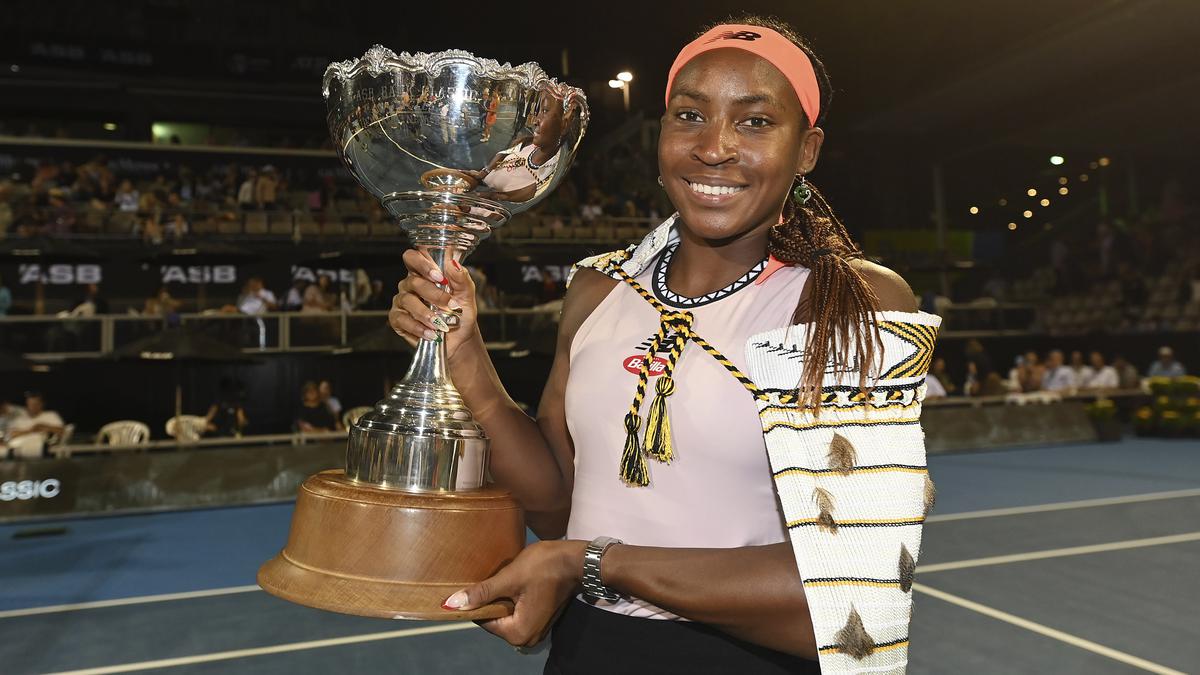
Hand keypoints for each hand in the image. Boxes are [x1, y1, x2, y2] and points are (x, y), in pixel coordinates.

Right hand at [389, 249, 477, 358]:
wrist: (460, 338)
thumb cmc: (461, 313)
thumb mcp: (466, 295)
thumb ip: (461, 278)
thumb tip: (453, 264)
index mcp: (424, 274)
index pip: (413, 258)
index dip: (422, 264)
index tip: (439, 277)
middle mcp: (410, 286)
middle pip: (412, 281)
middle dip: (432, 294)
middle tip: (448, 305)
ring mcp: (402, 302)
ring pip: (407, 301)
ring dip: (426, 313)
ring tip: (440, 323)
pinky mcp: (398, 320)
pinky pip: (401, 320)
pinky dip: (417, 327)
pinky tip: (431, 333)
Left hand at [441, 540, 584, 647]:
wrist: (577, 560)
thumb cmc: (544, 567)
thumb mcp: (509, 578)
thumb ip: (481, 593)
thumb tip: (450, 605)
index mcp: (517, 633)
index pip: (483, 621)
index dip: (474, 603)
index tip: (467, 585)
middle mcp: (527, 638)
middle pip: (495, 620)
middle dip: (488, 601)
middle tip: (485, 577)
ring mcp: (536, 630)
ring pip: (505, 615)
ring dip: (500, 599)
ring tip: (498, 578)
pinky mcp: (540, 619)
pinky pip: (516, 612)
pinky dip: (510, 599)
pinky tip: (510, 582)